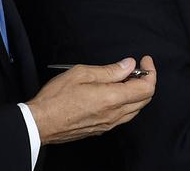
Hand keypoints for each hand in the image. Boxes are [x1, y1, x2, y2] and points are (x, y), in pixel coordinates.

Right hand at [27, 56, 155, 144]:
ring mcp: (108, 124)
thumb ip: (110, 70)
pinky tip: (115, 93)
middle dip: (146, 81)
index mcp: (112, 99)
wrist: (39, 122)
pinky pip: (123, 117)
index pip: (146, 88)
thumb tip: (128, 65)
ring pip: (135, 109)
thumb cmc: (56, 98)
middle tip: (136, 68)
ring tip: (125, 79)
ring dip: (136, 93)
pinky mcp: (101, 129)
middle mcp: (114, 115)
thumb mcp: (83, 73)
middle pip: (145, 99)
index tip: (145, 61)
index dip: (150, 72)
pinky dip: (126, 103)